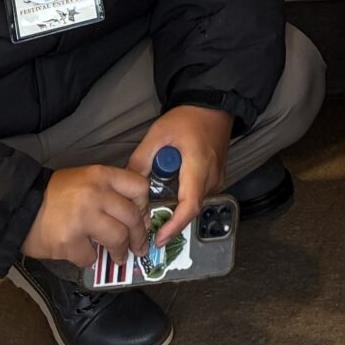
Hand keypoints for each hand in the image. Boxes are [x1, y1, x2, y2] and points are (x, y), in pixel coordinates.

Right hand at [23, 165, 150, 268]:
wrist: (19, 205)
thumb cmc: (54, 194)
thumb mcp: (85, 180)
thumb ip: (109, 192)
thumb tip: (135, 215)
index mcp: (101, 175)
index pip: (139, 187)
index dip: (144, 205)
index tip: (142, 217)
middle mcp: (95, 194)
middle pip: (132, 217)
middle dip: (139, 236)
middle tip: (139, 246)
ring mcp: (83, 218)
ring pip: (117, 239)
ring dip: (121, 252)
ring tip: (119, 257)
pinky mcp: (69, 241)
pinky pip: (91, 256)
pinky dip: (90, 259)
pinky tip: (84, 254)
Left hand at [127, 103, 233, 248]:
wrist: (214, 106)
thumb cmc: (188, 118)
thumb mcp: (158, 134)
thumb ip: (141, 160)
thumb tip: (127, 187)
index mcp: (197, 167)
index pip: (189, 205)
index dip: (174, 226)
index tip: (159, 238)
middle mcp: (212, 178)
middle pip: (190, 209)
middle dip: (169, 219)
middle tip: (146, 224)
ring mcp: (217, 180)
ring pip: (194, 203)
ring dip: (175, 206)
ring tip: (154, 203)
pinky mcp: (217, 179)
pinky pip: (199, 196)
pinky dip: (183, 198)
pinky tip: (169, 191)